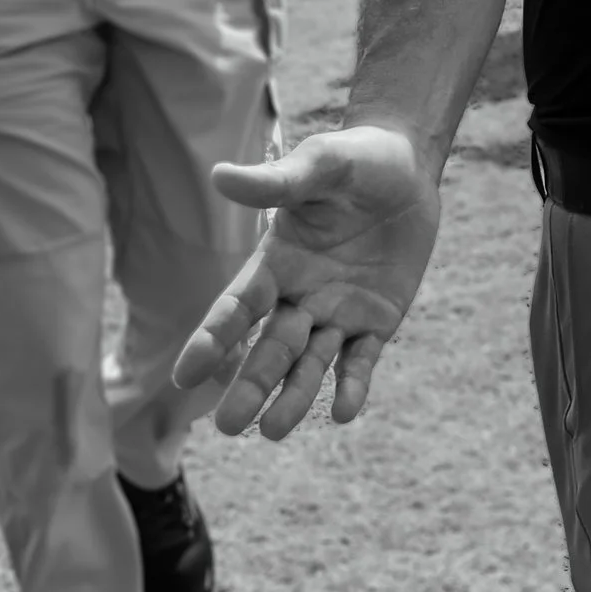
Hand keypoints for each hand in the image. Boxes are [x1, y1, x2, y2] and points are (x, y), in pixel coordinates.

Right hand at [174, 121, 440, 435]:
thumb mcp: (317, 168)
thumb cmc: (352, 161)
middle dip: (249, 385)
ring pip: (309, 365)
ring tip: (274, 431)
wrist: (406, 168)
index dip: (211, 341)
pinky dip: (354, 386)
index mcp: (275, 264)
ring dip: (293, 397)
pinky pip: (362, 361)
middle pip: (269, 349)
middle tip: (227, 426)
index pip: (237, 309)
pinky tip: (348, 413)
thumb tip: (219, 175)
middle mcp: (299, 296)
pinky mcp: (377, 321)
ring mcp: (337, 313)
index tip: (185, 377)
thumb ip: (274, 183)